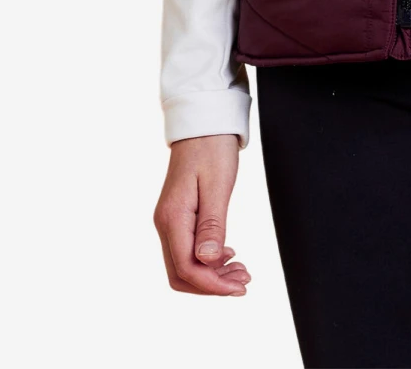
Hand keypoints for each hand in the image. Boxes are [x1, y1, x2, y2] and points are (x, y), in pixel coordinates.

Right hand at [153, 134, 250, 294]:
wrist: (203, 123)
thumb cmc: (212, 148)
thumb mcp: (218, 186)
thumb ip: (212, 225)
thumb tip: (208, 261)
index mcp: (173, 218)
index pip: (187, 268)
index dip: (213, 285)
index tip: (239, 287)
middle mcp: (166, 223)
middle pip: (181, 274)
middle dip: (212, 285)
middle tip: (243, 281)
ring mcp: (170, 221)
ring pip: (184, 265)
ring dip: (212, 275)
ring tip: (241, 272)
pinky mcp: (178, 217)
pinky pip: (187, 250)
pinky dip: (208, 260)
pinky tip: (228, 255)